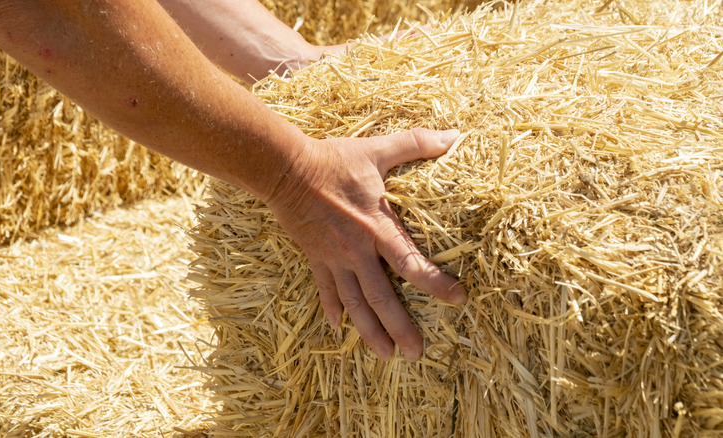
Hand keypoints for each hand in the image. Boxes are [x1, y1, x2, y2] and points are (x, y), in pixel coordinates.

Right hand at [264, 128, 466, 360]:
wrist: (285, 169)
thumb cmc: (334, 160)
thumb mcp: (378, 149)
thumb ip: (417, 144)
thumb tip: (455, 136)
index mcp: (377, 226)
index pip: (411, 262)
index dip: (435, 283)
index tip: (457, 299)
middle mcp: (357, 250)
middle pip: (382, 298)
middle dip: (400, 327)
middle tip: (416, 353)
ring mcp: (334, 258)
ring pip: (354, 303)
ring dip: (370, 331)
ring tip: (385, 356)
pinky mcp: (316, 259)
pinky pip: (325, 290)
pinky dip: (332, 309)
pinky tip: (339, 328)